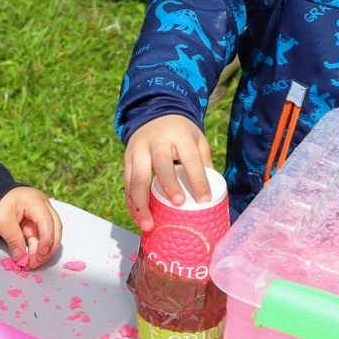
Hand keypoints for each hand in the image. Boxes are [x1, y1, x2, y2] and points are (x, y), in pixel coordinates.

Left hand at [0, 187, 62, 268]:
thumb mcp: (2, 222)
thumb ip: (13, 239)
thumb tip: (20, 258)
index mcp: (35, 201)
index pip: (47, 221)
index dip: (47, 239)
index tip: (41, 254)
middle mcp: (44, 207)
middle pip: (55, 228)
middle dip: (48, 248)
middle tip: (37, 262)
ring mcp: (43, 215)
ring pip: (51, 235)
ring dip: (43, 251)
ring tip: (33, 264)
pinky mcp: (39, 224)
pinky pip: (42, 238)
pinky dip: (38, 249)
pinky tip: (32, 259)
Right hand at [124, 114, 214, 230]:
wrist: (155, 114)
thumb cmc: (180, 133)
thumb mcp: (197, 141)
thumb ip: (203, 164)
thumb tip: (211, 195)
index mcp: (179, 136)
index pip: (190, 159)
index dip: (198, 180)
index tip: (204, 200)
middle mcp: (156, 142)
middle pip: (160, 165)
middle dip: (168, 186)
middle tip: (177, 205)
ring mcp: (138, 150)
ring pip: (137, 178)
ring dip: (141, 204)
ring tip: (148, 224)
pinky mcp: (127, 160)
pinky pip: (127, 184)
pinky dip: (132, 203)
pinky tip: (138, 217)